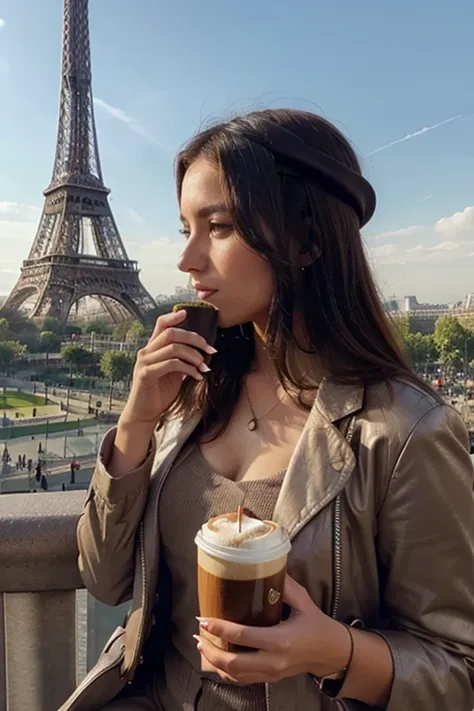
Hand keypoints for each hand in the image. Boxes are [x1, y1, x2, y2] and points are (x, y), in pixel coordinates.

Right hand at [119, 309, 215, 429]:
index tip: (188, 313)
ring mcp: (144, 362)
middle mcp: (146, 352)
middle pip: (171, 333)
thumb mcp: (174, 373)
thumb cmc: (160, 393)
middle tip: (210, 349)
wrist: (144, 414)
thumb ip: (182, 359)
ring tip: (204, 367)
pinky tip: (197, 376)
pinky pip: (171, 364)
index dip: (174, 316)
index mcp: (153, 348)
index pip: (161, 324)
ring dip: (194, 356)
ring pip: (173, 348)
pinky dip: (188, 368)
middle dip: (194, 339)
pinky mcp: (145, 374)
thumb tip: (202, 351)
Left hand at [194, 575, 350, 684]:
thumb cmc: (316, 624)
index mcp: (281, 640)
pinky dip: (226, 671)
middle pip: (233, 663)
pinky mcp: (270, 679)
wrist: (331, 652)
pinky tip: (216, 659)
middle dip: (211, 650)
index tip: (204, 618)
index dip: (220, 628)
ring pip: (235, 676)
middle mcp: (274, 661)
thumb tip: (264, 566)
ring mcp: (271, 674)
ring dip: (214, 662)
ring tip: (202, 645)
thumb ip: (284, 585)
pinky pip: (242, 680)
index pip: (243, 636)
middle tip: (198, 633)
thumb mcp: (303, 601)